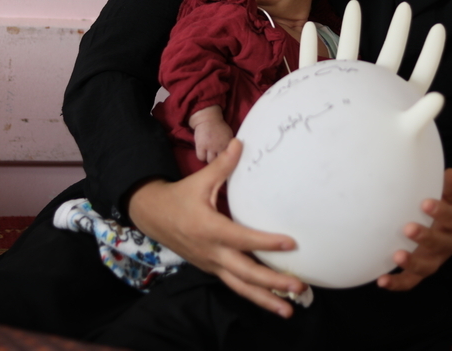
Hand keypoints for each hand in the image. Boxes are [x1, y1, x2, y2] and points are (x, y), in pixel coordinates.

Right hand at [127, 139, 306, 316]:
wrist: (152, 217)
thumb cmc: (179, 197)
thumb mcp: (199, 181)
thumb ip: (222, 166)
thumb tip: (240, 143)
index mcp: (209, 229)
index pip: (242, 239)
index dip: (266, 242)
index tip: (291, 243)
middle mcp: (211, 252)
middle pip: (245, 273)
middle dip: (272, 283)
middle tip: (299, 286)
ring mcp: (211, 264)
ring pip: (241, 287)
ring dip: (266, 299)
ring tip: (289, 309)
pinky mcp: (212, 269)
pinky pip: (235, 285)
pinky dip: (253, 294)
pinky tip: (273, 300)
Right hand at [189, 106, 234, 162]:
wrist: (208, 119)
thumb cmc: (219, 128)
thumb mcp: (229, 136)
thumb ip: (230, 146)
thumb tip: (232, 156)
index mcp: (229, 144)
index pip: (230, 158)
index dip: (227, 160)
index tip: (225, 160)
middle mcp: (221, 146)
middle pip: (220, 161)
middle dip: (218, 161)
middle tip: (216, 157)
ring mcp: (210, 146)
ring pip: (210, 161)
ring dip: (209, 159)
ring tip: (209, 154)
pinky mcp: (201, 146)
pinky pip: (201, 157)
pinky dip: (202, 156)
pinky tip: (203, 152)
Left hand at [376, 168, 451, 290]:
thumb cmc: (448, 205)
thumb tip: (450, 173)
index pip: (451, 217)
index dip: (440, 211)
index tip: (425, 203)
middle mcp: (447, 244)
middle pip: (439, 243)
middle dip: (424, 237)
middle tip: (408, 228)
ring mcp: (434, 259)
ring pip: (426, 266)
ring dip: (412, 262)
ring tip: (397, 256)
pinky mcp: (422, 270)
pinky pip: (411, 280)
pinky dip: (397, 283)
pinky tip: (381, 281)